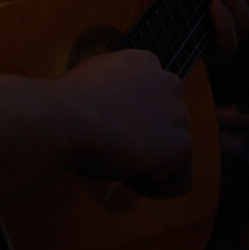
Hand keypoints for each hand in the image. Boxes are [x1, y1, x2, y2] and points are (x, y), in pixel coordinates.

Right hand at [62, 50, 193, 197]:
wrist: (66, 119)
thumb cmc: (67, 104)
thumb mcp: (91, 78)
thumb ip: (114, 86)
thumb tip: (113, 103)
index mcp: (145, 61)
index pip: (153, 95)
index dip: (131, 117)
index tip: (109, 127)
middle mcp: (169, 82)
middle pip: (165, 123)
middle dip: (143, 138)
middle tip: (111, 146)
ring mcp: (180, 115)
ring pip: (172, 152)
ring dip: (146, 162)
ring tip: (114, 160)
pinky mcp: (182, 147)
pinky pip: (180, 181)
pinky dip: (155, 188)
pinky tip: (127, 178)